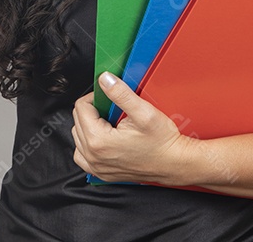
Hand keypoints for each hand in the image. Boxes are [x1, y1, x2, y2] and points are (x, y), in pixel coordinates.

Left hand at [71, 71, 197, 184]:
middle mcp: (93, 156)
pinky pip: (82, 155)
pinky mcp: (101, 173)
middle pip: (77, 121)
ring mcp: (96, 167)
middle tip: (113, 110)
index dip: (95, 97)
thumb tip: (104, 79)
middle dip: (93, 111)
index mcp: (98, 141)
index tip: (109, 98)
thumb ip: (120, 93)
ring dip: (89, 126)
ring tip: (110, 124)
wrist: (175, 164)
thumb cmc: (163, 142)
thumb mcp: (143, 112)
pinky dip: (88, 144)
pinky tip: (103, 139)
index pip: (81, 107)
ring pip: (78, 137)